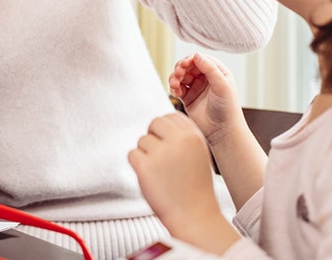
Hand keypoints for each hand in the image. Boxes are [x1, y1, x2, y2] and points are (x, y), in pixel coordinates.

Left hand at [128, 113, 228, 242]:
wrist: (194, 216)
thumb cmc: (195, 188)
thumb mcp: (199, 155)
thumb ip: (183, 138)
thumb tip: (161, 124)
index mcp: (193, 136)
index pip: (171, 116)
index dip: (165, 129)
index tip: (165, 142)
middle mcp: (178, 141)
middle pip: (155, 123)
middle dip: (153, 137)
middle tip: (158, 156)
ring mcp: (161, 153)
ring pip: (142, 140)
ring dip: (146, 154)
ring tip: (159, 172)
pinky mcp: (145, 167)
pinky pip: (132, 154)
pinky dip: (137, 165)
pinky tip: (150, 177)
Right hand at [170, 53, 242, 143]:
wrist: (222, 132)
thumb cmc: (227, 109)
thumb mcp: (222, 86)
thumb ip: (210, 69)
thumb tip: (197, 55)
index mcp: (218, 72)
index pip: (202, 59)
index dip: (192, 59)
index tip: (186, 63)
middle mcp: (207, 78)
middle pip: (189, 66)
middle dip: (181, 67)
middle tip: (179, 72)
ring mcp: (197, 87)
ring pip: (181, 75)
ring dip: (175, 76)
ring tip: (174, 83)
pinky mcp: (188, 97)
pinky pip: (177, 87)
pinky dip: (173, 87)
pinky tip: (175, 91)